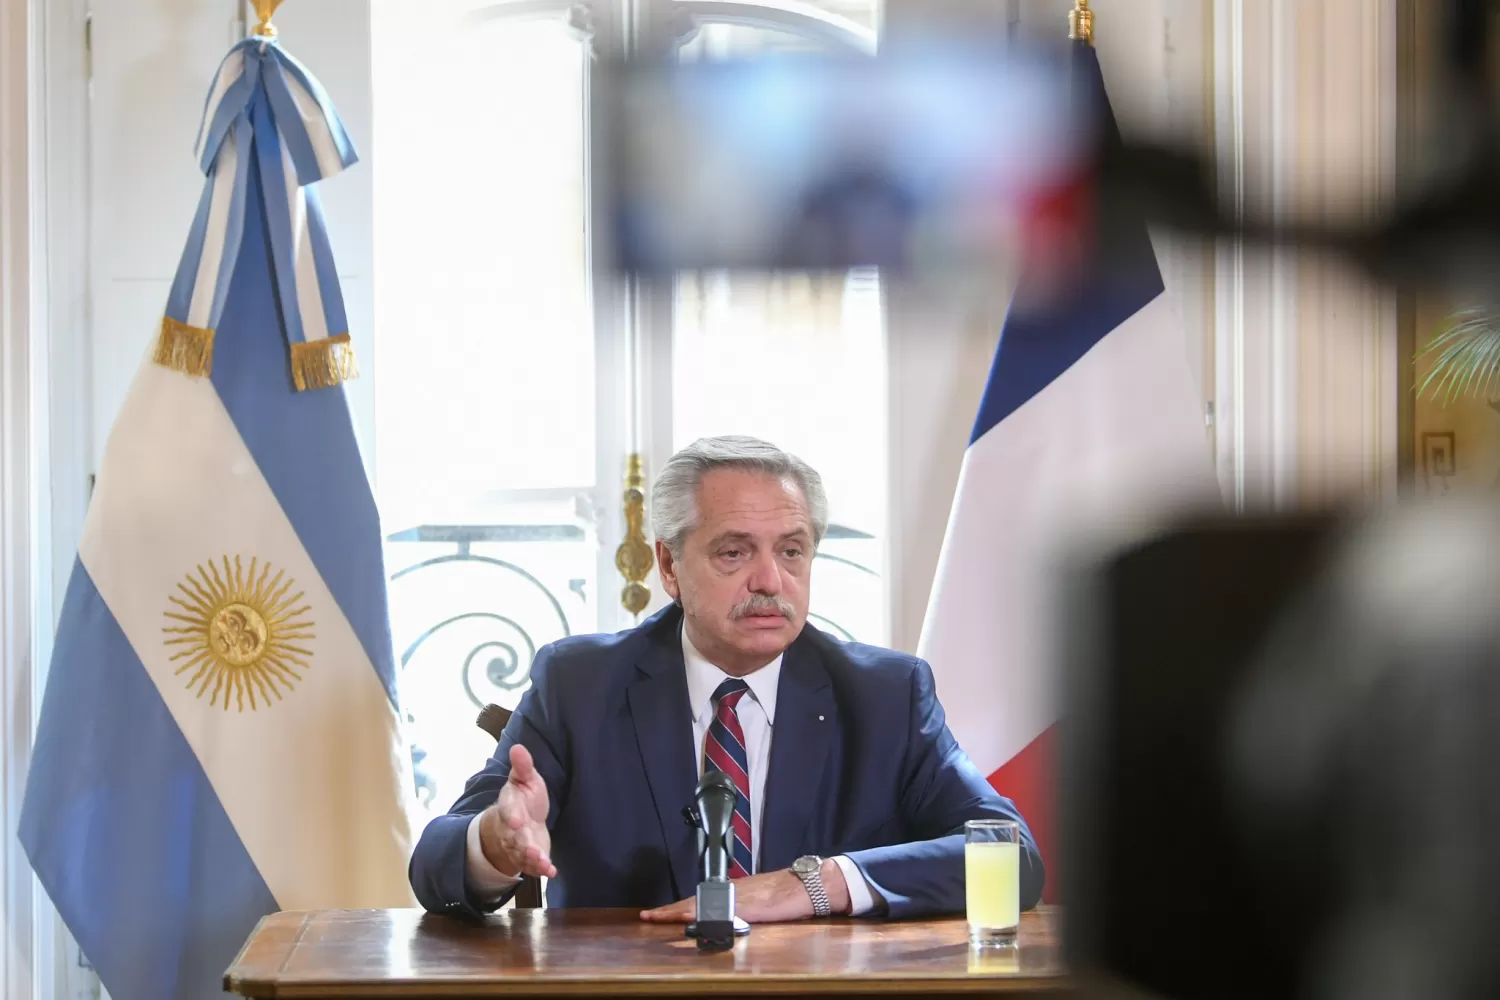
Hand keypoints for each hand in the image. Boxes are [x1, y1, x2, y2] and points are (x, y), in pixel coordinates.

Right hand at [477, 744, 555, 878]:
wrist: (518, 823)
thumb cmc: (523, 798)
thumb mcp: (524, 779)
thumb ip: (523, 766)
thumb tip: (518, 747)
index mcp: (509, 806)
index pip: (507, 810)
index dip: (510, 816)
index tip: (516, 821)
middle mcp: (511, 829)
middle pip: (514, 837)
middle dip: (522, 843)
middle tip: (531, 848)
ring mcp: (520, 845)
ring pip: (522, 854)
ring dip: (532, 859)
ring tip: (543, 862)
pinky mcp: (530, 857)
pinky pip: (533, 866)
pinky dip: (542, 869)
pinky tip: (551, 872)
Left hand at [639, 860, 850, 923]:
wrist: (809, 884)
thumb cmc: (790, 894)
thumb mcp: (762, 901)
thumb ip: (745, 908)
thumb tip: (732, 919)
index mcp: (734, 891)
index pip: (700, 900)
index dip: (678, 907)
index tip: (658, 913)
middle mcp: (732, 891)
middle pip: (694, 901)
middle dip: (669, 910)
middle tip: (647, 916)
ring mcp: (738, 898)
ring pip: (701, 904)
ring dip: (678, 911)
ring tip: (657, 918)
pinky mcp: (748, 906)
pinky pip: (719, 911)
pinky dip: (702, 914)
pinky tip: (689, 920)